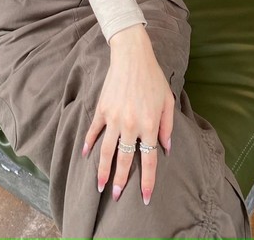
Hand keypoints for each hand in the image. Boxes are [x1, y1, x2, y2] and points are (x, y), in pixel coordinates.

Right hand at [83, 24, 173, 205]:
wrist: (132, 56)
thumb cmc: (153, 78)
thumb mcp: (167, 101)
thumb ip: (167, 126)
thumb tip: (166, 149)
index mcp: (149, 124)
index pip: (148, 159)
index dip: (147, 180)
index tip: (145, 197)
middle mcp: (130, 125)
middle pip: (124, 160)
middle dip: (121, 182)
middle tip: (117, 197)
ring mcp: (114, 118)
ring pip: (107, 151)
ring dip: (103, 170)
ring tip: (100, 186)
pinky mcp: (102, 109)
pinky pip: (94, 131)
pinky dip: (89, 143)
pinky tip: (86, 155)